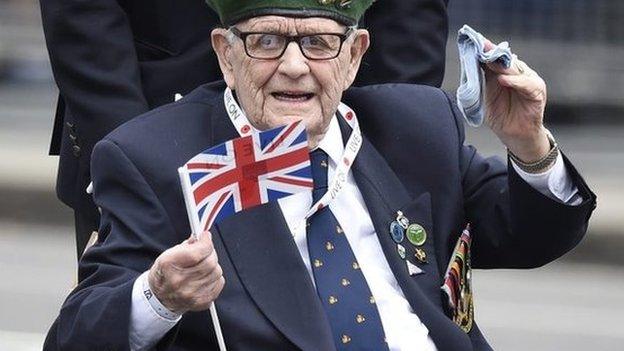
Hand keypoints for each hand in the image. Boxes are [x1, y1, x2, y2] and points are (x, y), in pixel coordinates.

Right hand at [148, 231, 224, 313]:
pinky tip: (204, 277)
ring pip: (216, 272)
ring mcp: (191, 294)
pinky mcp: (201, 302)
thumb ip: (188, 245)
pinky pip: (219, 283)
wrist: (159, 298)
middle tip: (206, 250)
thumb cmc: (164, 274)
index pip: (197, 252)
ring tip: (202, 266)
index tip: (206, 237)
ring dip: (213, 266)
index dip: (206, 242)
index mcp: (169, 265)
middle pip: (210, 262)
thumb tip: (202, 238)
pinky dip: (215, 277)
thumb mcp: (168, 254)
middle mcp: (180, 281)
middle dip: (210, 253)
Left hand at [483, 41, 549, 162]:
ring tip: (489, 60)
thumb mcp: (489, 94)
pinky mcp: (537, 94)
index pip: (497, 58)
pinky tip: (503, 80)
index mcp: (508, 73)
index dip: (487, 50)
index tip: (475, 41)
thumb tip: (475, 61)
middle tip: (481, 45)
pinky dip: (515, 82)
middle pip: (506, 60)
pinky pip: (527, 85)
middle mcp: (520, 74)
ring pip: (516, 70)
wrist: (515, 136)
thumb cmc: (502, 115)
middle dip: (492, 53)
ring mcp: (530, 82)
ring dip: (502, 65)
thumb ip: (485, 78)